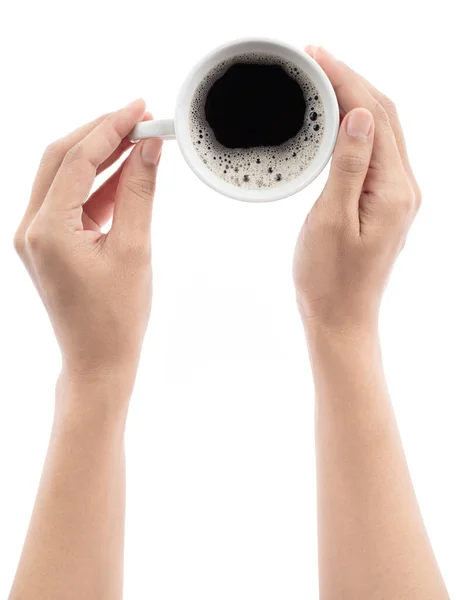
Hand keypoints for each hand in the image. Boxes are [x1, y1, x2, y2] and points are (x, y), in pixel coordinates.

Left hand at [14, 99, 162, 388]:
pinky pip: (72, 201)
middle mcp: (32, 228)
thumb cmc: (115, 318)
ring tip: (139, 142)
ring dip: (101, 158)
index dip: (111, 127)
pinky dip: (98, 186)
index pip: (77, 159)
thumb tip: (149, 149)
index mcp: (46, 229)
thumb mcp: (134, 249)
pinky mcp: (49, 244)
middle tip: (139, 118)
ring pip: (65, 177)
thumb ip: (139, 192)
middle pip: (62, 159)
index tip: (141, 109)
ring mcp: (36, 236)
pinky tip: (126, 175)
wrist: (98, 361)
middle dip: (101, 134)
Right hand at [293, 47, 420, 331]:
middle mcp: (404, 188)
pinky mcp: (385, 204)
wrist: (341, 317)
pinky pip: (376, 152)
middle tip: (317, 58)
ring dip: (356, 100)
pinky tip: (338, 119)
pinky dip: (357, 127)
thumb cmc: (329, 279)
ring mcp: (397, 196)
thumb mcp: (331, 221)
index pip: (374, 116)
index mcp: (394, 190)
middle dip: (352, 81)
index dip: (346, 80)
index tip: (318, 55)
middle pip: (385, 116)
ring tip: (324, 78)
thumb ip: (349, 166)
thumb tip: (359, 116)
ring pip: (382, 131)